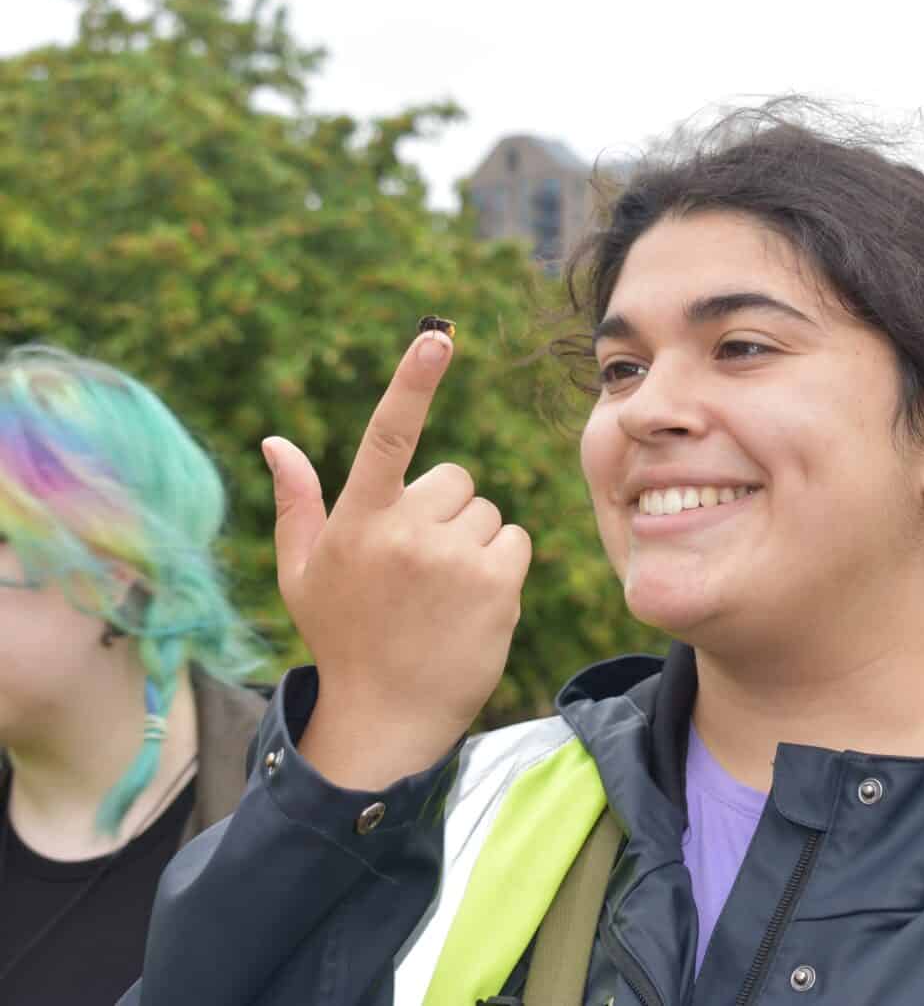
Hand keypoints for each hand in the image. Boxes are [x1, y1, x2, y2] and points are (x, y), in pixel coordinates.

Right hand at [263, 329, 532, 788]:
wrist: (388, 716)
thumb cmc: (343, 637)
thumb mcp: (303, 573)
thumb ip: (297, 503)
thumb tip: (276, 441)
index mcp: (358, 520)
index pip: (388, 434)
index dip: (413, 381)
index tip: (437, 338)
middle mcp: (406, 532)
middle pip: (454, 480)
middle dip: (444, 511)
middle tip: (418, 567)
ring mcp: (454, 558)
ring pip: (487, 512)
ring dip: (473, 541)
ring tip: (443, 592)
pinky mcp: (497, 583)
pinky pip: (516, 540)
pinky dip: (502, 564)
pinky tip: (472, 603)